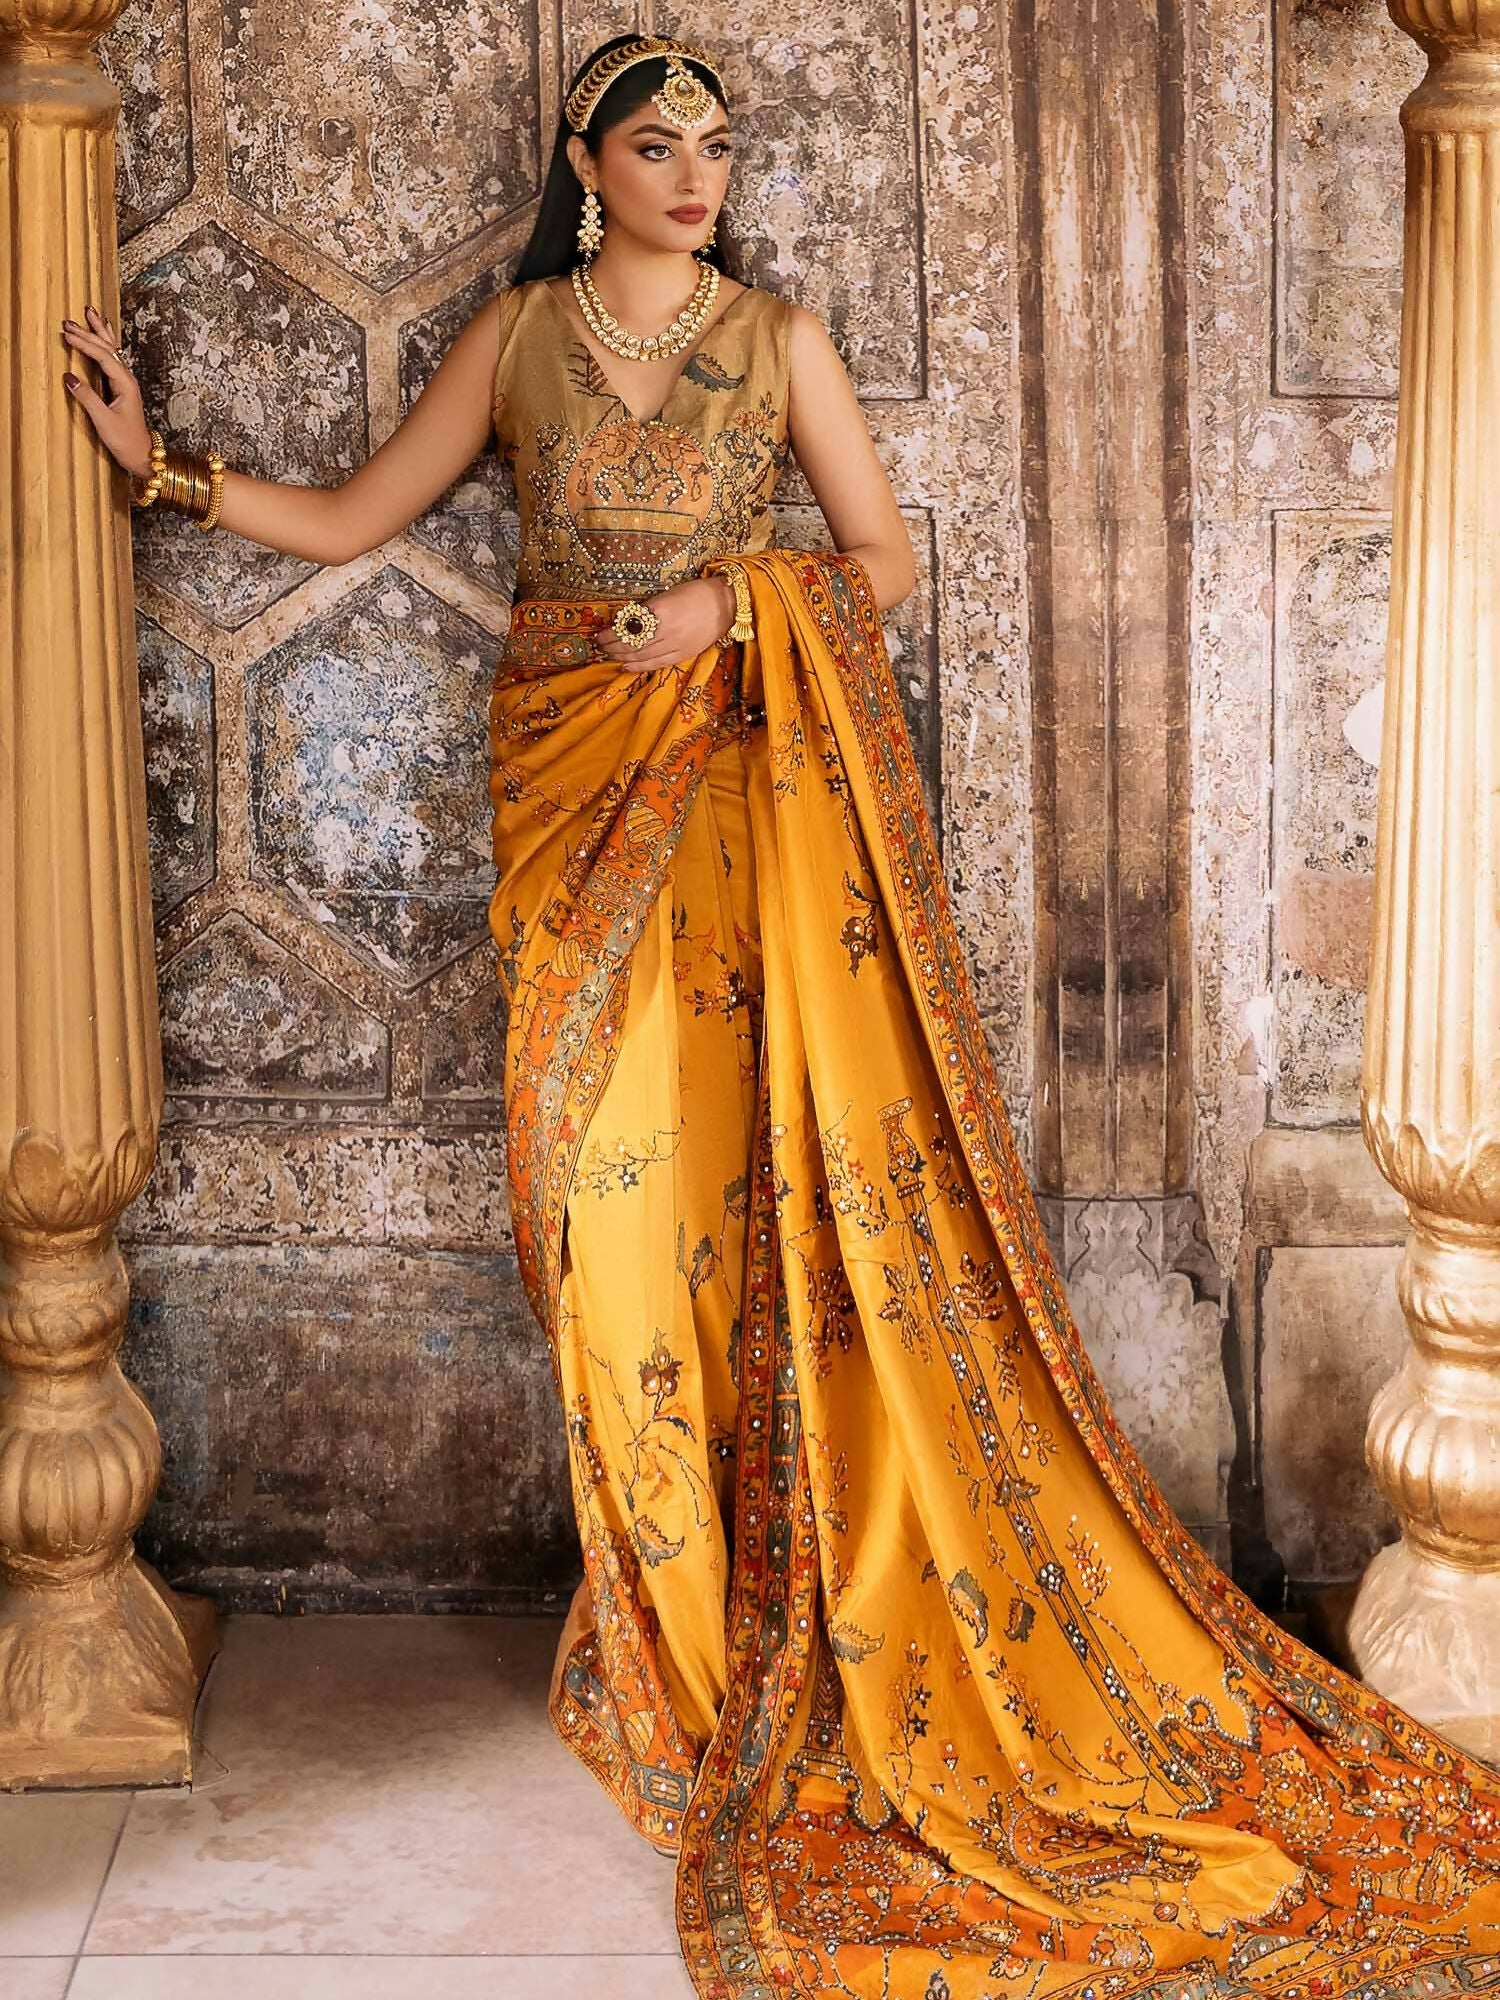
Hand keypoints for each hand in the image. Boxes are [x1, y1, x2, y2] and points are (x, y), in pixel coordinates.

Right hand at [60, 304, 152, 480]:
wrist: (141, 454)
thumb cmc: (125, 440)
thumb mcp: (103, 420)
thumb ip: (87, 398)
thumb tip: (69, 377)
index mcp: (125, 384)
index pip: (103, 357)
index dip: (84, 344)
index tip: (67, 334)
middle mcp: (127, 379)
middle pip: (107, 349)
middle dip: (88, 333)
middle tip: (68, 321)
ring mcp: (125, 382)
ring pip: (111, 350)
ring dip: (98, 332)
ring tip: (90, 312)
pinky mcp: (121, 387)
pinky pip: (112, 359)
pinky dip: (104, 344)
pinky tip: (102, 335)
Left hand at [593, 574, 736, 673]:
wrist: (726, 605)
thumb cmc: (696, 593)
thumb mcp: (667, 595)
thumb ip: (649, 610)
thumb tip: (627, 622)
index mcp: (661, 610)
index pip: (628, 626)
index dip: (611, 632)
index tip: (600, 632)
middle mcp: (666, 630)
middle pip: (631, 643)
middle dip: (612, 646)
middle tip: (599, 645)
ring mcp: (675, 645)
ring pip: (641, 655)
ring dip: (621, 656)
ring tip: (608, 654)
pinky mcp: (683, 654)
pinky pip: (656, 664)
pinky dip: (638, 666)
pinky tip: (625, 666)